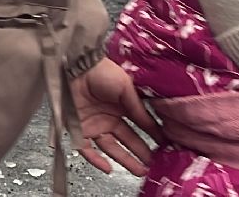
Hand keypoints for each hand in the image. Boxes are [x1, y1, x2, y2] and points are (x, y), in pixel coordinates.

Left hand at [72, 58, 159, 176]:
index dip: (151, 134)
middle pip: (127, 139)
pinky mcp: (78, 130)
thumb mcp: (125, 87)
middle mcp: (108, 116)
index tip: (164, 144)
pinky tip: (108, 169)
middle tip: (153, 162)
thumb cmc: (100, 71)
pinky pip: (86, 149)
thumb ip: (138, 107)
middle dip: (140, 152)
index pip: (139, 124)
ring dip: (125, 160)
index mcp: (121, 105)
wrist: (74, 67)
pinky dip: (96, 161)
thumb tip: (153, 124)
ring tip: (140, 170)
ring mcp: (93, 124)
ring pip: (111, 148)